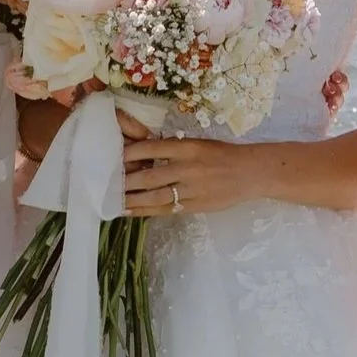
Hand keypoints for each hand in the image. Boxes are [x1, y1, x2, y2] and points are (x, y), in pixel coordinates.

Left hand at [118, 121, 265, 218]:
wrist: (251, 172)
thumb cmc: (223, 155)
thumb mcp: (199, 144)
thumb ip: (174, 150)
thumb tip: (144, 155)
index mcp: (188, 147)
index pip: (152, 148)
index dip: (130, 154)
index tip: (114, 157)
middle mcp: (188, 167)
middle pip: (150, 175)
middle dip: (126, 181)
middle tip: (105, 183)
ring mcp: (192, 188)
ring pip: (155, 195)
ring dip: (132, 199)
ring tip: (113, 201)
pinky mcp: (196, 205)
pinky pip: (166, 209)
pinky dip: (146, 211)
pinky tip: (131, 212)